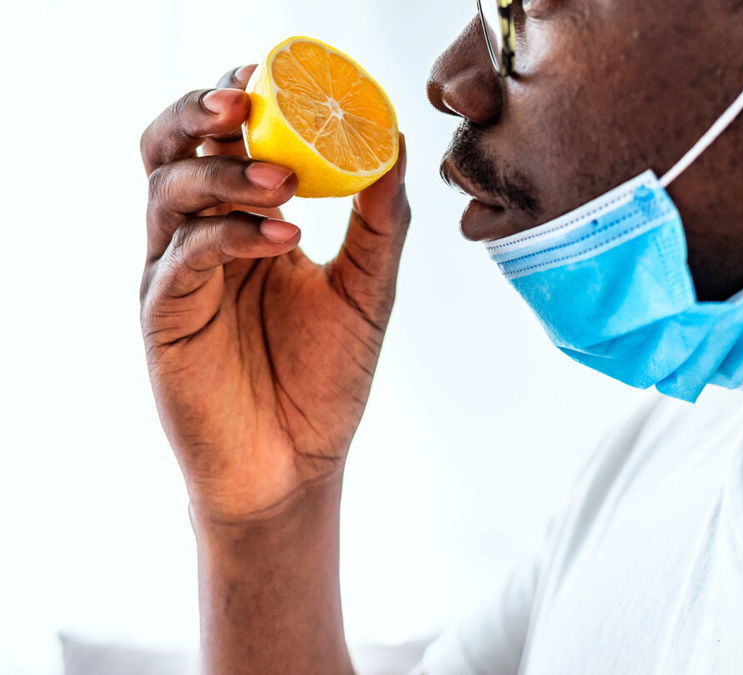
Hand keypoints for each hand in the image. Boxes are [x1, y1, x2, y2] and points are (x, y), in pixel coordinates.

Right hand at [140, 65, 409, 520]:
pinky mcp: (164, 315)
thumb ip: (383, 222)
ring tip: (286, 181)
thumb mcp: (368, 289)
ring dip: (224, 171)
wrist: (296, 464)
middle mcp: (201, 239)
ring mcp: (177, 274)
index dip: (239, 98)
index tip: (280, 73)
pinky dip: (232, 234)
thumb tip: (397, 144)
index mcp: (243, 223)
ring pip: (169, 189)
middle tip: (249, 98)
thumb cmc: (324, 378)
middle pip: (171, 146)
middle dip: (202, 109)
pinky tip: (286, 237)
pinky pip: (185, 255)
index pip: (223, 139)